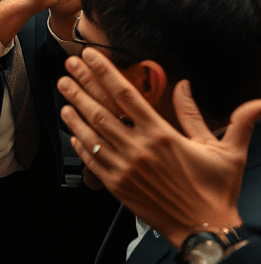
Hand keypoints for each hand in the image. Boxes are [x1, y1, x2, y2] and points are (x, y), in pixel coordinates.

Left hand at [58, 48, 259, 248]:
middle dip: (81, 86)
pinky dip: (80, 144)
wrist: (206, 229)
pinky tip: (72, 133)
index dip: (105, 72)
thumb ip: (197, 114)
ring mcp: (124, 168)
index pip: (126, 94)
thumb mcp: (220, 149)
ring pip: (91, 133)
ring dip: (74, 112)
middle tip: (67, 70)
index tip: (90, 56)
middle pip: (100, 110)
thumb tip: (186, 85)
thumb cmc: (215, 190)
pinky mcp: (117, 185)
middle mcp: (138, 148)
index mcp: (161, 135)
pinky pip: (92, 160)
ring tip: (64, 96)